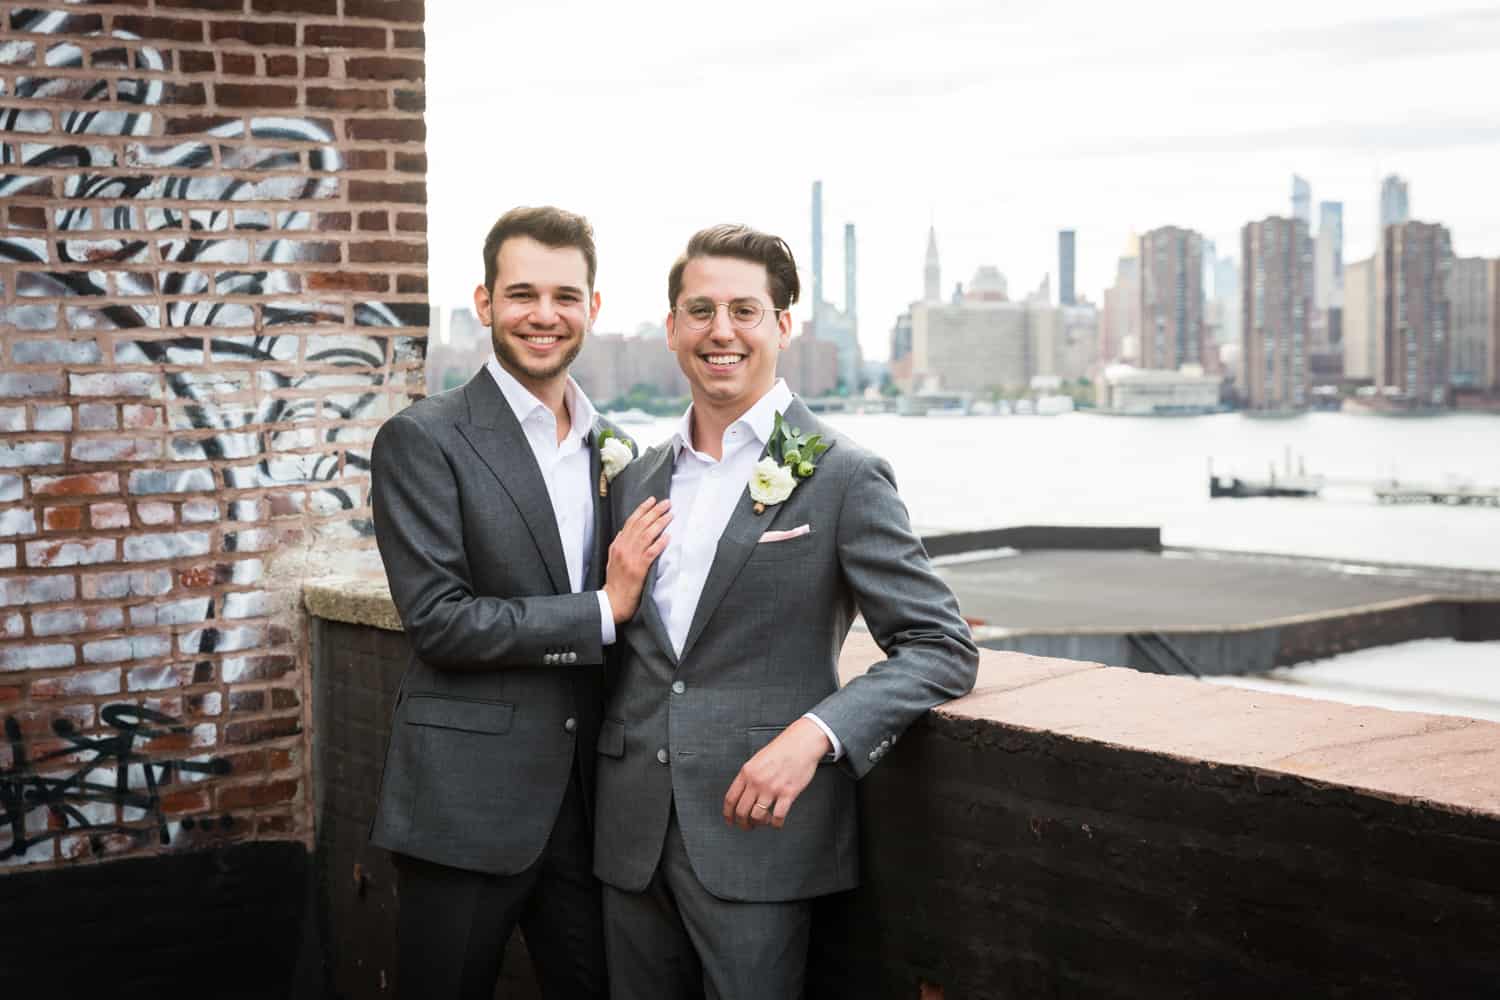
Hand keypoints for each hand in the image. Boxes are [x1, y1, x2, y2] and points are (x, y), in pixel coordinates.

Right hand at [603, 497, 670, 623]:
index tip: (652, 500)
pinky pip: (651, 552)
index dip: (642, 509)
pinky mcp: (639, 569)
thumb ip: (618, 544)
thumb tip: (624, 531)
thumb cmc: (615, 580)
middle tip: (667, 503)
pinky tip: (667, 536)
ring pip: (647, 535)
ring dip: (660, 523)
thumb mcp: (612, 558)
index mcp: (617, 544)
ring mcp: (631, 558)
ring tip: (670, 515)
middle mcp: (623, 548)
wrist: (613, 600)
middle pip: (641, 524)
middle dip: (655, 511)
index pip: (631, 521)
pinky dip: (660, 543)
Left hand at [722, 718, 831, 830]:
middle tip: (747, 826)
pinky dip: (776, 824)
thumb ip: (749, 776)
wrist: (802, 743)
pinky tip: (777, 822)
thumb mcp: (757, 759)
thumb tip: (743, 793)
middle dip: (742, 823)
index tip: (730, 820)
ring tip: (763, 822)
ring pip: (757, 816)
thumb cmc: (782, 749)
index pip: (730, 799)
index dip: (728, 814)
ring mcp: (772, 788)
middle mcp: (757, 781)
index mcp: (747, 772)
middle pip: (741, 811)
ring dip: (759, 824)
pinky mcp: (788, 793)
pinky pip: (778, 816)